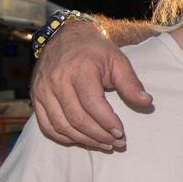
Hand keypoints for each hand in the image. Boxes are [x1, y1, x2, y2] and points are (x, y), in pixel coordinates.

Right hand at [30, 20, 150, 148]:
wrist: (65, 36)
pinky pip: (47, 125)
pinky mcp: (36, 97)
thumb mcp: (118, 61)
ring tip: (103, 144)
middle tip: (116, 143)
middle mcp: (57, 81)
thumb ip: (131, 83)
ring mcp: (43, 90)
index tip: (121, 133)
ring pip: (61, 125)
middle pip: (77, 118)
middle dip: (99, 135)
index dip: (107, 122)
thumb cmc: (95, 50)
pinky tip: (81, 140)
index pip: (92, 104)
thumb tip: (146, 102)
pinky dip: (64, 137)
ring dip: (84, 140)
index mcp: (80, 70)